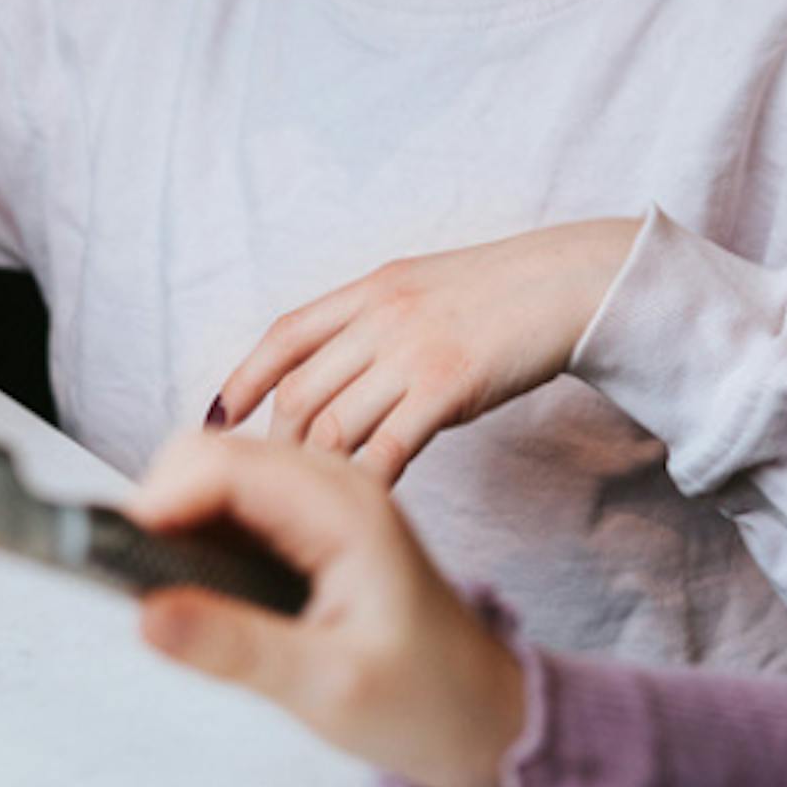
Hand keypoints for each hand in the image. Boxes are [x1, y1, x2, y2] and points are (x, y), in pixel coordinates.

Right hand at [124, 431, 530, 786]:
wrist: (486, 716)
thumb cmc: (426, 703)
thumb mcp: (326, 687)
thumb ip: (233, 647)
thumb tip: (143, 614)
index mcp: (344, 508)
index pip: (218, 463)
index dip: (155, 504)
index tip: (119, 566)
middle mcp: (333, 484)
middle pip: (206, 456)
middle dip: (160, 512)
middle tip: (145, 595)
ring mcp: (321, 499)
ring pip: (213, 477)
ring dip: (176, 526)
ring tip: (177, 603)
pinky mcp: (309, 525)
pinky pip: (233, 506)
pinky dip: (199, 539)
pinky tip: (207, 597)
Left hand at [214, 218, 641, 482]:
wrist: (569, 283)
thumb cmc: (502, 296)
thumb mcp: (423, 289)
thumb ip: (376, 323)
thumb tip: (338, 374)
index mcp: (370, 289)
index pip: (286, 335)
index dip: (243, 379)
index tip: (217, 418)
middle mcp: (380, 317)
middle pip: (302, 390)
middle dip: (277, 443)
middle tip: (268, 483)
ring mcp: (411, 351)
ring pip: (336, 423)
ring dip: (316, 470)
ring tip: (309, 503)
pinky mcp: (447, 386)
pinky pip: (387, 445)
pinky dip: (365, 479)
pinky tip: (360, 501)